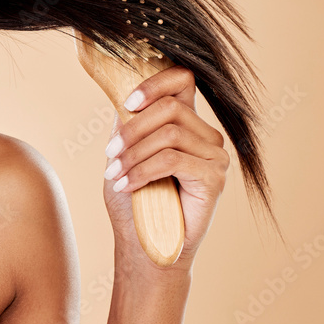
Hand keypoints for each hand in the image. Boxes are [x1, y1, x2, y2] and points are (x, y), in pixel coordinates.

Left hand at [100, 64, 229, 273]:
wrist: (143, 243)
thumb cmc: (133, 199)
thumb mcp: (124, 153)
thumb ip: (127, 123)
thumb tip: (122, 93)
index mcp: (185, 123)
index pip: (182, 79)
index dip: (155, 83)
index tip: (127, 102)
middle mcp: (205, 136)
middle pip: (170, 107)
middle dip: (131, 130)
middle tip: (108, 155)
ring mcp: (214, 156)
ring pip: (169, 133)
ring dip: (133, 154)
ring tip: (113, 174)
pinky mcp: (214, 177)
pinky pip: (172, 160)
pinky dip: (142, 171)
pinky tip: (126, 185)